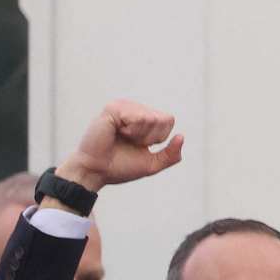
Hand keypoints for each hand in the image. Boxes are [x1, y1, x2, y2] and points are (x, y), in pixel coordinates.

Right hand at [57, 100, 183, 194]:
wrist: (98, 171)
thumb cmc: (121, 167)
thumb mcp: (153, 164)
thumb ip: (171, 154)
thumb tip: (181, 136)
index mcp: (143, 120)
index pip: (168, 120)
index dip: (159, 137)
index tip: (141, 145)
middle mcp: (133, 110)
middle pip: (163, 119)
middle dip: (150, 137)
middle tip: (130, 142)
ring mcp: (122, 107)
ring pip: (151, 118)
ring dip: (140, 135)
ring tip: (122, 137)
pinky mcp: (112, 108)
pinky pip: (137, 117)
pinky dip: (131, 130)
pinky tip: (117, 132)